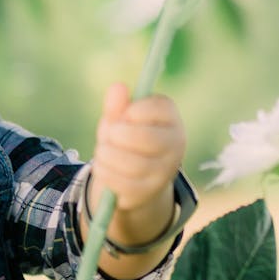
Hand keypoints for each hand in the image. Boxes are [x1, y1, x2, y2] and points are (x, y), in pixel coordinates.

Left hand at [91, 82, 185, 213]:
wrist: (131, 177)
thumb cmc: (125, 139)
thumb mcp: (119, 119)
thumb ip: (117, 105)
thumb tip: (117, 87)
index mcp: (171, 119)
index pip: (159, 108)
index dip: (133, 110)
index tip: (125, 114)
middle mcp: (176, 145)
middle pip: (145, 138)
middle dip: (116, 134)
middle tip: (109, 134)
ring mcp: (165, 171)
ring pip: (132, 163)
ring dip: (107, 155)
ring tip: (102, 151)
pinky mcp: (149, 191)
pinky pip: (122, 183)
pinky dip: (105, 173)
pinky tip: (102, 167)